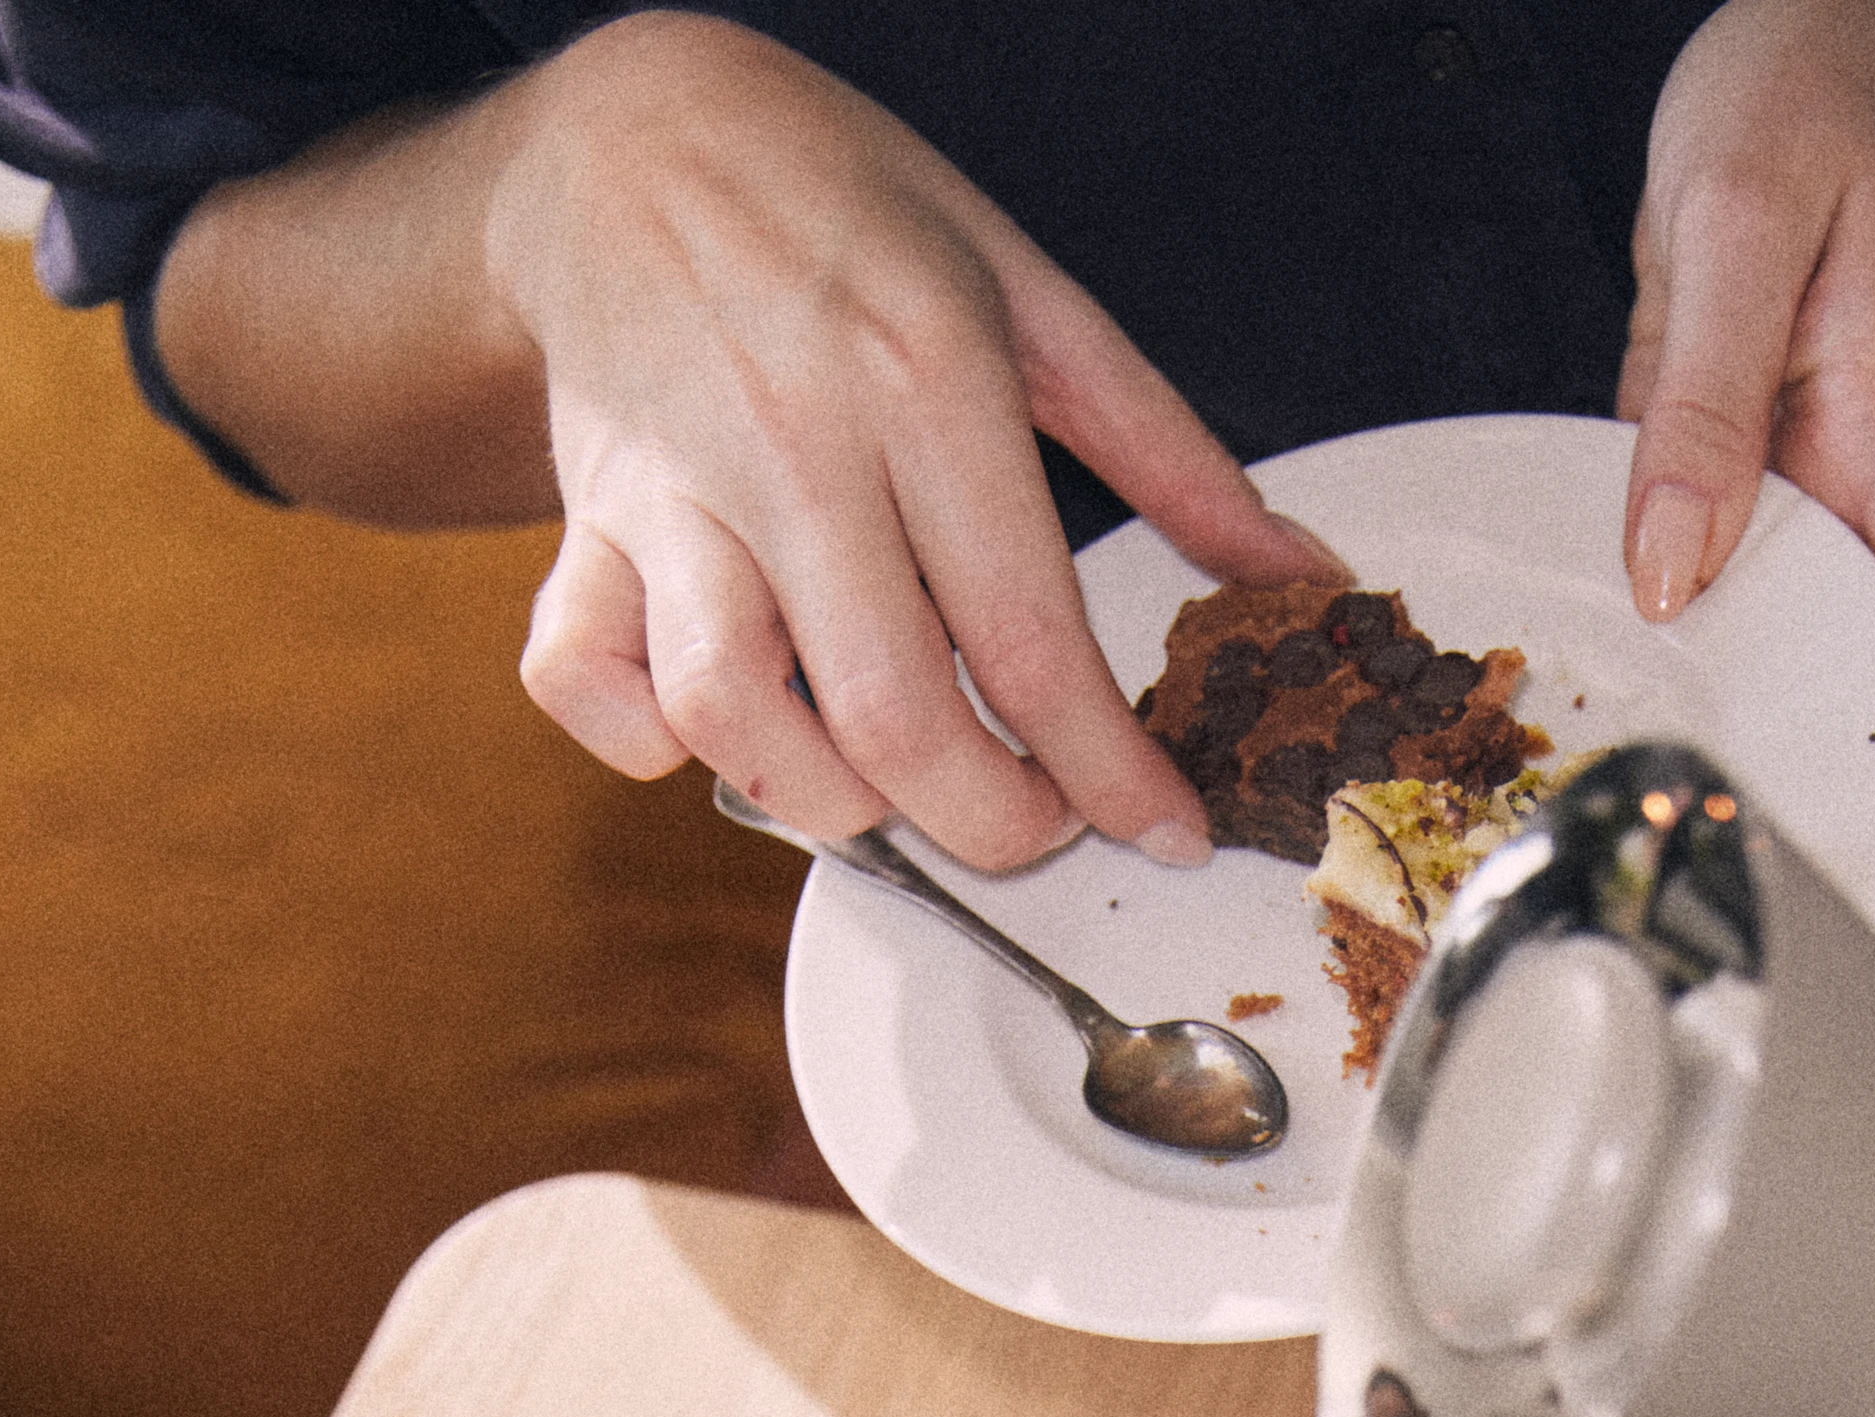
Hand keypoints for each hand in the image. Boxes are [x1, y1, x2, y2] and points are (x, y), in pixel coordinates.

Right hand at [483, 15, 1336, 872]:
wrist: (625, 130)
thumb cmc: (836, 207)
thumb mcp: (1025, 288)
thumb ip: (1168, 448)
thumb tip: (1292, 572)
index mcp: (923, 374)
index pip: (1032, 639)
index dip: (1112, 773)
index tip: (1162, 828)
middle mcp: (793, 438)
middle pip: (894, 721)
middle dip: (990, 822)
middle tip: (1033, 816)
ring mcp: (674, 486)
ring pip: (735, 720)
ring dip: (830, 801)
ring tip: (892, 779)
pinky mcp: (584, 518)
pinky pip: (582, 678)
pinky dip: (645, 739)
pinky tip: (724, 727)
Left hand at [1618, 0, 1874, 787]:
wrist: (1828, 47)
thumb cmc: (1811, 101)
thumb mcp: (1738, 223)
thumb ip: (1703, 400)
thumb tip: (1672, 572)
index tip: (1872, 807)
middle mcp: (1869, 486)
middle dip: (1813, 755)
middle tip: (1707, 835)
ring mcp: (1810, 487)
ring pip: (1788, 635)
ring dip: (1731, 702)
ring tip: (1635, 778)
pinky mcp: (1744, 471)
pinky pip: (1712, 570)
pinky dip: (1669, 622)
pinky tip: (1598, 657)